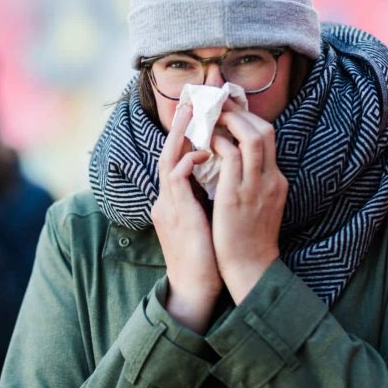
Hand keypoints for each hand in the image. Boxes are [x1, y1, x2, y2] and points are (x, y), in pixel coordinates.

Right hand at [152, 104, 221, 333]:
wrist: (196, 287)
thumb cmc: (206, 257)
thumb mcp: (204, 222)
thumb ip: (204, 199)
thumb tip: (220, 179)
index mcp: (173, 201)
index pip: (177, 160)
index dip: (186, 137)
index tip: (199, 115)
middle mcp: (166, 200)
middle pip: (168, 153)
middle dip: (180, 126)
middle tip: (192, 100)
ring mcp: (168, 206)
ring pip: (169, 160)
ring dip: (182, 135)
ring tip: (195, 114)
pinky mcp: (175, 213)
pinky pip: (177, 177)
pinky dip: (189, 160)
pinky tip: (206, 151)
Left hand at [211, 100, 287, 303]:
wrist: (250, 268)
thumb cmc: (246, 239)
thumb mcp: (257, 205)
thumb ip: (251, 182)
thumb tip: (232, 162)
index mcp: (275, 180)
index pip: (268, 137)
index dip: (248, 118)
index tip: (228, 108)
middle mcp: (270, 179)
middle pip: (266, 130)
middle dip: (241, 111)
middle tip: (217, 102)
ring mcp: (256, 186)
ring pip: (252, 137)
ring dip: (230, 120)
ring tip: (211, 115)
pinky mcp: (237, 196)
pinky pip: (231, 157)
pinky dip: (219, 143)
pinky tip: (204, 141)